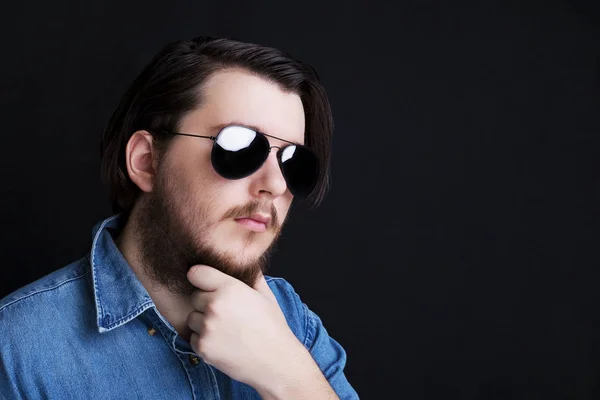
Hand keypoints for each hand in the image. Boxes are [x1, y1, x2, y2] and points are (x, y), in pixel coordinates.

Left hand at [186, 265, 305, 388]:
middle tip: (224, 313)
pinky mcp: (202, 348)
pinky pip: (193, 338)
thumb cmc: (273, 327)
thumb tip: (246, 260)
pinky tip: (223, 343)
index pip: (196, 273)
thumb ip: (252, 276)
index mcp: (230, 288)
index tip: (207, 285)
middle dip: (205, 303)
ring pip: (191, 318)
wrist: (276, 362)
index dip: (201, 278)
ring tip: (225, 329)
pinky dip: (204, 341)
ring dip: (202, 322)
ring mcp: (207, 328)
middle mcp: (215, 306)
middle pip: (194, 297)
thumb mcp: (266, 296)